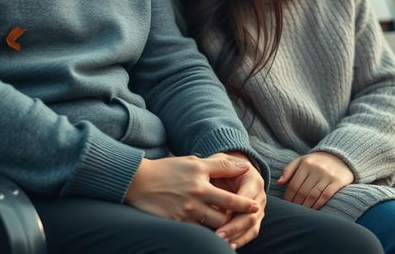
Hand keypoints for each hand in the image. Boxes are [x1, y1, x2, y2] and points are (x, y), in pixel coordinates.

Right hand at [124, 155, 259, 232]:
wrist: (140, 181)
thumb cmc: (169, 169)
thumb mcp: (194, 162)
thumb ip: (220, 165)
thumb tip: (244, 167)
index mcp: (201, 179)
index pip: (229, 195)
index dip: (244, 204)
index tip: (255, 207)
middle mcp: (195, 196)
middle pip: (225, 215)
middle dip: (236, 220)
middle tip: (246, 221)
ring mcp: (186, 212)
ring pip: (213, 226)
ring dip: (223, 227)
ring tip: (229, 228)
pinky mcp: (176, 223)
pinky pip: (198, 232)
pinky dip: (207, 232)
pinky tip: (212, 232)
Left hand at [211, 152, 266, 249]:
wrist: (234, 168)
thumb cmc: (223, 166)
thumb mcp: (220, 162)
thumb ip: (219, 171)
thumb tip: (212, 183)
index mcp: (253, 180)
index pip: (246, 198)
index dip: (234, 208)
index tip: (218, 215)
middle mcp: (260, 196)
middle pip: (251, 216)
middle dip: (234, 227)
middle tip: (218, 235)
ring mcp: (260, 209)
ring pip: (252, 227)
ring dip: (237, 236)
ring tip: (222, 242)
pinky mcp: (256, 218)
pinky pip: (251, 232)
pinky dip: (241, 240)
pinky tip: (230, 245)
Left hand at [278, 151, 353, 208]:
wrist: (339, 157)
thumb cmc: (316, 162)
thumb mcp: (301, 160)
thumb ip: (289, 170)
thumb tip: (279, 182)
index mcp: (305, 164)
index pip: (293, 184)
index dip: (288, 197)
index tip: (286, 205)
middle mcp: (316, 169)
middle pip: (302, 191)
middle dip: (296, 203)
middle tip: (293, 212)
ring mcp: (327, 175)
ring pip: (313, 195)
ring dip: (306, 206)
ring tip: (301, 213)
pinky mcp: (338, 182)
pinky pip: (326, 196)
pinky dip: (318, 205)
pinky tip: (314, 210)